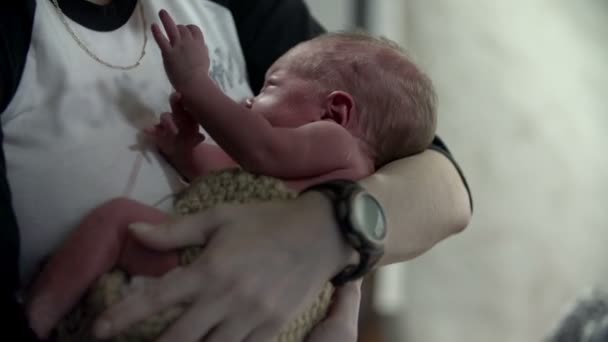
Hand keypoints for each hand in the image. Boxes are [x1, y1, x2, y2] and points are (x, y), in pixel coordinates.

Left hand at [92, 192, 353, 341]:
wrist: (321, 234)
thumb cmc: (266, 221)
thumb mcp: (220, 217)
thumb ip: (175, 230)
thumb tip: (133, 231)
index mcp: (211, 268)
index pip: (157, 298)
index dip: (123, 316)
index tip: (98, 329)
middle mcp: (228, 298)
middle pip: (179, 339)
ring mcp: (252, 318)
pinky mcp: (273, 329)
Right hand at [144, 92, 204, 157]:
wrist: (180, 150)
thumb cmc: (189, 139)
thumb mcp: (195, 140)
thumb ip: (197, 138)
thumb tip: (202, 137)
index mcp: (187, 115)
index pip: (187, 104)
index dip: (188, 99)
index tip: (187, 94)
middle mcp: (176, 115)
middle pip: (174, 104)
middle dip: (175, 99)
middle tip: (178, 96)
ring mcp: (166, 122)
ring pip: (165, 116)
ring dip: (169, 122)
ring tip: (175, 132)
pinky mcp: (158, 131)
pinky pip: (154, 129)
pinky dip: (151, 129)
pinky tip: (147, 130)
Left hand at [152, 10, 209, 90]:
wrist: (194, 84)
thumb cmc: (200, 76)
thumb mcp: (205, 60)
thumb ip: (201, 51)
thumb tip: (201, 47)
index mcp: (199, 44)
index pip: (194, 29)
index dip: (189, 28)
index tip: (185, 31)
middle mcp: (189, 42)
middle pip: (182, 28)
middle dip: (178, 28)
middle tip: (173, 31)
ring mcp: (178, 47)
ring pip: (172, 28)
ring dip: (166, 19)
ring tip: (162, 13)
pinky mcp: (168, 53)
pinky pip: (161, 39)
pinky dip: (157, 31)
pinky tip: (153, 25)